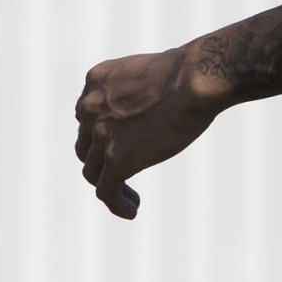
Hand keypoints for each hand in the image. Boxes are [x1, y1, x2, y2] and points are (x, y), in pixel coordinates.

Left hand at [74, 47, 215, 218]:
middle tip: (123, 168)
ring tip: (130, 196)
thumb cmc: (189, 71)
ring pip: (94, 171)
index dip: (102, 133)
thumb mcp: (151, 72)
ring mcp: (101, 134)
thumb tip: (156, 105)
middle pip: (87, 144)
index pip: (88, 115)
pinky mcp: (116, 160)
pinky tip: (132, 210)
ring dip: (109, 183)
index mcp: (96, 80)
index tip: (122, 142)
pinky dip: (117, 204)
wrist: (194, 78)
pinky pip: (107, 192)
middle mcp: (90, 106)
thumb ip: (141, 90)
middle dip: (102, 158)